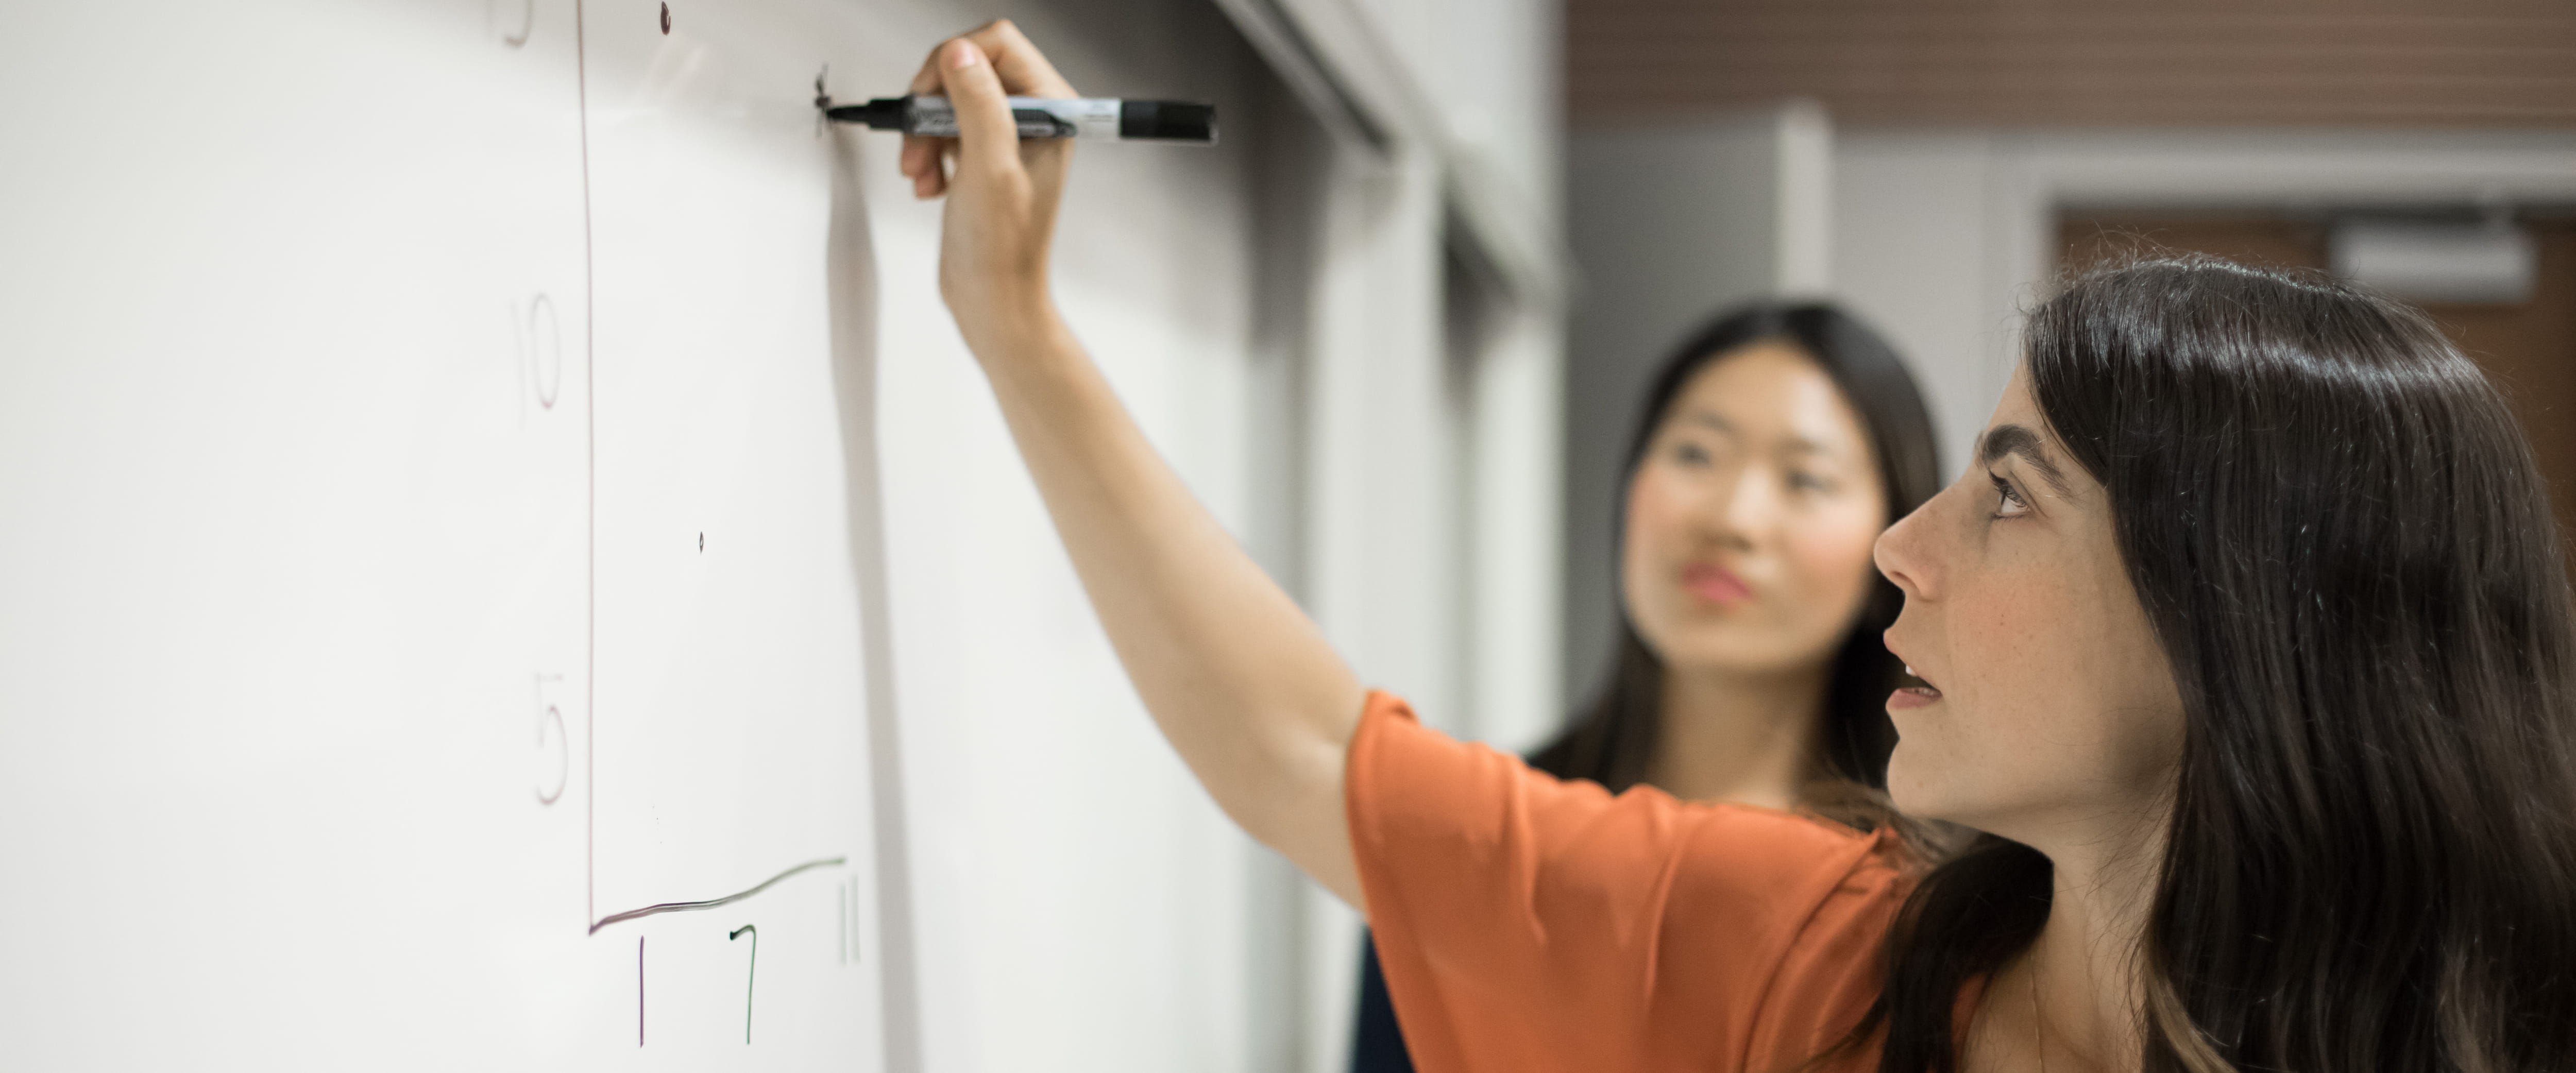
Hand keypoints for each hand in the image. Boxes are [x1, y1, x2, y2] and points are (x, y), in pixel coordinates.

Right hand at [899, 21, 1076, 360]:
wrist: (993, 300)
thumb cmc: (1003, 249)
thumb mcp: (988, 168)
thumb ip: (977, 105)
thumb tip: (960, 55)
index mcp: (1051, 111)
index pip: (999, 44)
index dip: (956, 61)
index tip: (930, 96)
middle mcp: (1033, 118)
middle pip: (968, 68)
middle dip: (933, 104)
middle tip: (919, 141)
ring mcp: (1005, 137)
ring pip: (948, 100)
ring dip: (924, 133)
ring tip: (921, 173)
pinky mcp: (981, 156)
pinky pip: (942, 129)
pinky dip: (926, 152)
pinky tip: (929, 184)